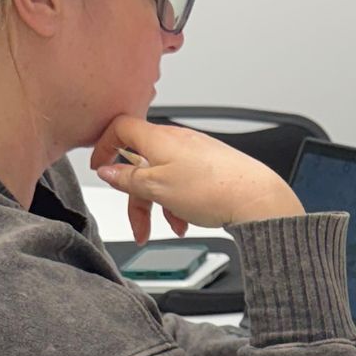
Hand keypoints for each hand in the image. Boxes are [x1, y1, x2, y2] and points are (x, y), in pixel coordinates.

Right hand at [89, 117, 301, 241]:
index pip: (120, 129)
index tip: (100, 168)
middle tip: (139, 226)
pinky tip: (187, 221)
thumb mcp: (157, 187)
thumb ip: (128, 178)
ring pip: (163, 177)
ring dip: (161, 205)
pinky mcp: (210, 166)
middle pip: (142, 163)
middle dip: (138, 198)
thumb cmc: (212, 189)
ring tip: (171, 227)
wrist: (255, 197)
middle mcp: (177, 140)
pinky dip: (179, 203)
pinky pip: (183, 182)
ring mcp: (195, 152)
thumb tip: (107, 170)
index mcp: (159, 138)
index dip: (105, 146)